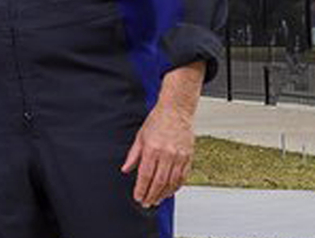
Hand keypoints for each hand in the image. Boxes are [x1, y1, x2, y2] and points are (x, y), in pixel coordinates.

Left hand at [121, 63, 203, 206]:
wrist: (176, 110)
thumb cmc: (158, 120)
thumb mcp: (140, 136)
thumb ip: (133, 155)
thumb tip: (126, 169)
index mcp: (152, 148)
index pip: (145, 174)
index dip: (141, 189)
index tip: (138, 197)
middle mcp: (167, 153)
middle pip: (158, 181)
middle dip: (151, 195)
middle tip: (146, 203)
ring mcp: (179, 156)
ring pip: (171, 182)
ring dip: (163, 194)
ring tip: (157, 200)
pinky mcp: (188, 157)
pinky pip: (183, 177)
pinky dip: (176, 186)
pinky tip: (170, 191)